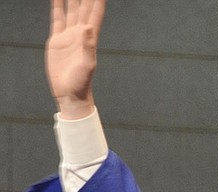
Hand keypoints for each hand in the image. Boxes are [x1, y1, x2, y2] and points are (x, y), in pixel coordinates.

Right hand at [46, 0, 106, 116]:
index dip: (98, 0)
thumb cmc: (81, 83)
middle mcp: (80, 32)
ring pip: (71, 8)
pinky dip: (57, 5)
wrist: (69, 94)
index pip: (95, 13)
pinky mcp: (57, 39)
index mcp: (90, 37)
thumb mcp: (87, 65)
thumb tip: (87, 27)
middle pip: (84, 6)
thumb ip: (88, 46)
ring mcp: (68, 35)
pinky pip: (57, 17)